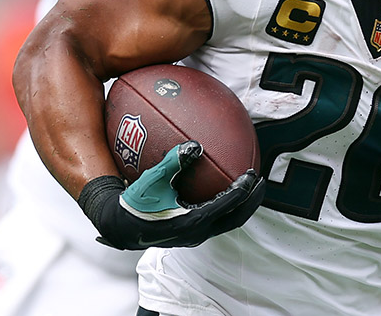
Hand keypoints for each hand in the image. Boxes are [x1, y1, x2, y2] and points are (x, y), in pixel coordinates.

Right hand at [78, 141, 265, 249]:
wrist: (119, 226)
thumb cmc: (134, 203)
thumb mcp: (153, 180)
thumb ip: (174, 161)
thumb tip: (195, 145)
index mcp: (193, 221)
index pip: (229, 205)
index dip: (244, 189)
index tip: (253, 173)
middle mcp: (198, 232)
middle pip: (236, 218)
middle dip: (252, 200)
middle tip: (261, 181)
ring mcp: (195, 235)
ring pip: (228, 222)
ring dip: (241, 205)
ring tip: (250, 187)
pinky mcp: (190, 233)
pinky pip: (216, 220)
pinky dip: (227, 206)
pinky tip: (223, 190)